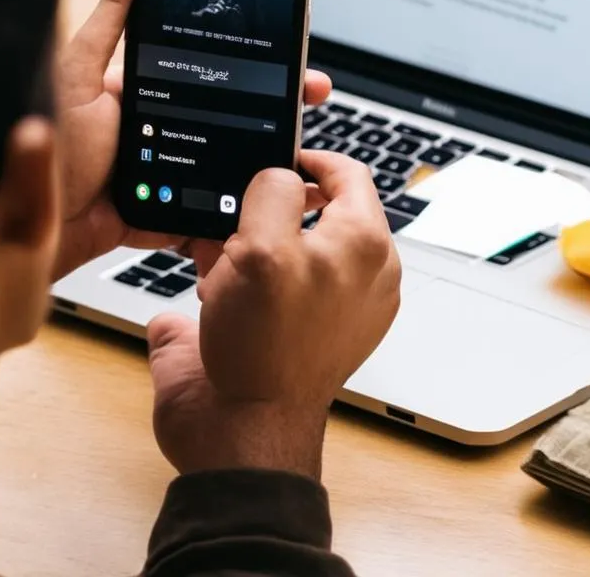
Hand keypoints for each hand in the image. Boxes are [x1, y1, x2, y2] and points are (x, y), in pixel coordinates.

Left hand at [52, 0, 331, 278]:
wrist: (27, 221)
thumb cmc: (41, 140)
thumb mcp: (79, 70)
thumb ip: (112, 15)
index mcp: (143, 89)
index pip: (206, 67)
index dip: (248, 58)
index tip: (288, 48)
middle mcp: (158, 128)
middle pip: (226, 112)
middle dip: (272, 103)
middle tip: (309, 92)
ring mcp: (163, 173)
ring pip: (225, 162)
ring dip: (261, 156)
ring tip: (300, 146)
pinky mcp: (162, 212)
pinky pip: (206, 212)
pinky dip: (235, 208)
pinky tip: (268, 196)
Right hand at [147, 151, 400, 479]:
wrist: (247, 431)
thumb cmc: (260, 351)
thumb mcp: (259, 247)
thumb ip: (273, 192)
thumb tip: (279, 176)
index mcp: (363, 244)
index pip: (347, 171)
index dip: (306, 158)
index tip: (274, 159)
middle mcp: (366, 273)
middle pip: (322, 207)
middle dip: (273, 208)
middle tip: (238, 219)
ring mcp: (348, 305)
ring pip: (303, 245)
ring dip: (260, 244)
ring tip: (224, 263)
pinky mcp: (323, 331)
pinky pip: (295, 283)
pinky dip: (262, 278)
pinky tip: (225, 294)